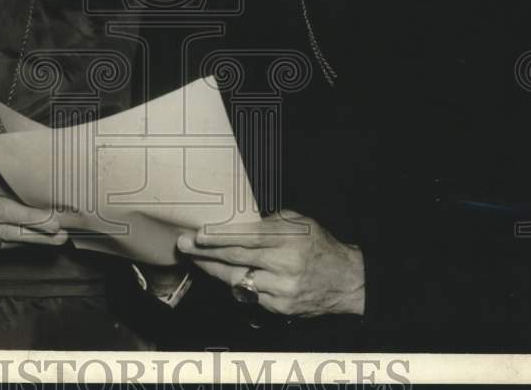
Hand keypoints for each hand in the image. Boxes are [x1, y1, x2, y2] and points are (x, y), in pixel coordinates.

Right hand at [0, 159, 66, 260]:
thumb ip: (5, 175)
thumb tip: (45, 175)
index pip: (0, 183)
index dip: (25, 190)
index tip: (47, 193)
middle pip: (2, 211)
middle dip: (31, 218)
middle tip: (54, 221)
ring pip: (7, 233)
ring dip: (36, 237)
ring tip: (59, 236)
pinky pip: (6, 246)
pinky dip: (27, 244)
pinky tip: (45, 242)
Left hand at [176, 211, 363, 317]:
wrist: (346, 281)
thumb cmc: (320, 246)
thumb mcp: (301, 222)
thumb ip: (271, 221)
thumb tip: (238, 222)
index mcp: (289, 240)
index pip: (247, 238)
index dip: (220, 237)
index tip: (198, 234)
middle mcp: (284, 266)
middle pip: (236, 260)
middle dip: (205, 253)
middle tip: (184, 245)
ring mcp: (281, 290)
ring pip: (237, 280)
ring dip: (213, 270)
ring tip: (195, 259)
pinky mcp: (280, 308)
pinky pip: (249, 295)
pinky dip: (235, 283)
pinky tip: (222, 274)